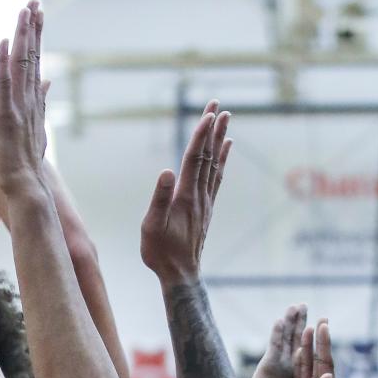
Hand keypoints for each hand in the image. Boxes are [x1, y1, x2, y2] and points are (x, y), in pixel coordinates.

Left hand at [0, 3, 48, 197]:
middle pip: (31, 57)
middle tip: (34, 1)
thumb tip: (48, 80)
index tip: (37, 12)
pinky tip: (2, 43)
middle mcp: (29, 99)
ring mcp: (18, 106)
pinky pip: (4, 85)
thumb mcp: (37, 124)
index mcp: (33, 99)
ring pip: (21, 65)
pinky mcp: (6, 116)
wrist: (26, 184)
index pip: (35, 61)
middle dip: (33, 28)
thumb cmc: (27, 159)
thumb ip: (42, 100)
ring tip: (24, 12)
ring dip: (23, 37)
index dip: (37, 36)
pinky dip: (3, 63)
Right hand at [140, 100, 230, 285]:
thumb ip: (159, 198)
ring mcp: (205, 201)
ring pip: (215, 163)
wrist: (180, 273)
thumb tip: (166, 171)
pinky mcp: (206, 208)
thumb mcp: (152, 226)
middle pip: (208, 155)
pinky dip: (222, 159)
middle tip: (218, 104)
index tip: (209, 112)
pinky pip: (217, 177)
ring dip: (219, 139)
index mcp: (185, 196)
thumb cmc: (161, 252)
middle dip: (212, 129)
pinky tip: (226, 149)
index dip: (201, 134)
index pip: (194, 158)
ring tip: (225, 118)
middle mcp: (200, 195)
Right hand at [288, 314, 338, 377]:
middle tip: (315, 319)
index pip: (325, 364)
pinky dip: (293, 363)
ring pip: (304, 367)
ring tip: (303, 329)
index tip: (323, 324)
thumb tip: (327, 376)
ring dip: (304, 348)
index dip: (324, 345)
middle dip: (315, 340)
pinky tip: (291, 352)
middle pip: (315, 360)